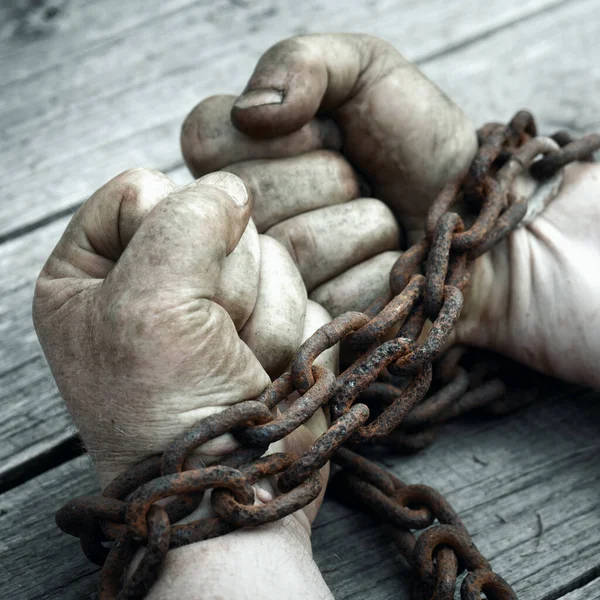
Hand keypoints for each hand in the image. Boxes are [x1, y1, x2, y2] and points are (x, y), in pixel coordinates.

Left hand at [33, 169, 334, 598]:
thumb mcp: (147, 303)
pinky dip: (289, 335)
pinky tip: (263, 372)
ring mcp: (219, 300)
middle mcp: (158, 278)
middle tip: (205, 339)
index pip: (146, 188)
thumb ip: (184, 220)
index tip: (166, 295)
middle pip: (218, 220)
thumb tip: (233, 192)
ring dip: (261, 316)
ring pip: (270, 254)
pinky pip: (302, 292)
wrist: (231, 487)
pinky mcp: (269, 320)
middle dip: (223, 285)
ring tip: (233, 362)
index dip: (168, 231)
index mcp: (98, 268)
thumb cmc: (166, 412)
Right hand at [181, 33, 599, 388]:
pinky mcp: (309, 330)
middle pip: (253, 198)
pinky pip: (330, 297)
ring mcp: (272, 285)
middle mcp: (244, 227)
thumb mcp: (368, 74)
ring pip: (295, 249)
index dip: (284, 135)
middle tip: (364, 183)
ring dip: (363, 226)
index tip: (332, 135)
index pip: (207, 139)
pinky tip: (390, 270)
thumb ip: (303, 61)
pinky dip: (378, 273)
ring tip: (383, 225)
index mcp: (241, 162)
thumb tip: (253, 111)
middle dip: (331, 179)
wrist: (476, 221)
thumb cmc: (419, 147)